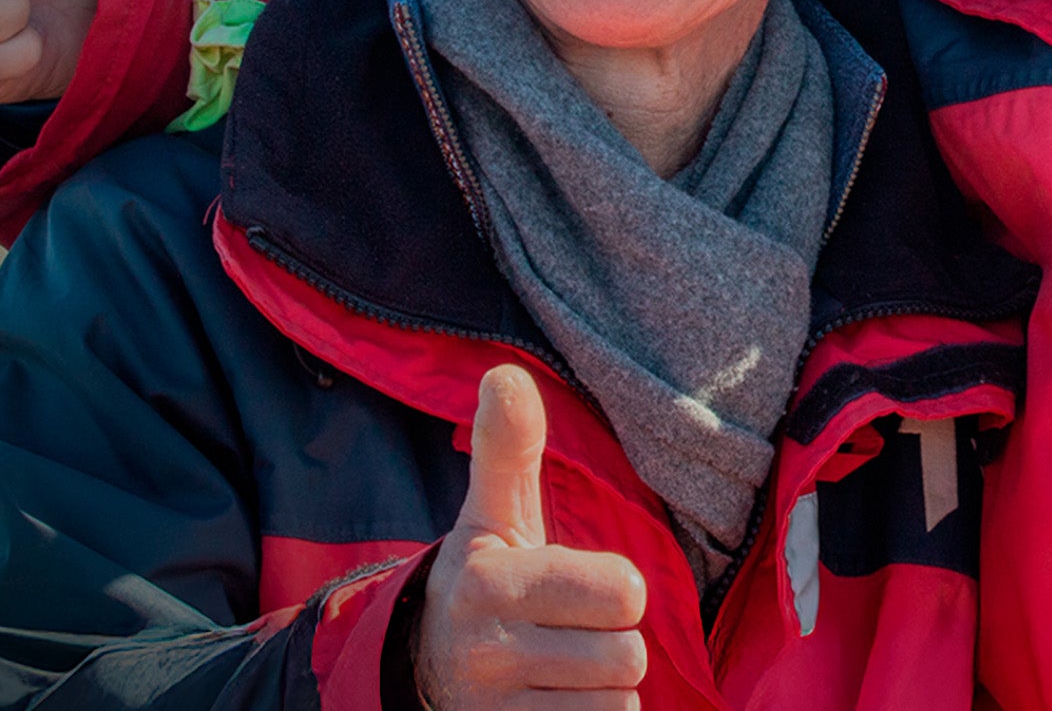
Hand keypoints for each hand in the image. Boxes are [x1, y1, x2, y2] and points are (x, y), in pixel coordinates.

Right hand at [415, 366, 648, 709]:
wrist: (423, 669)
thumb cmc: (485, 580)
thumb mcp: (493, 517)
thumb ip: (507, 449)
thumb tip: (505, 374)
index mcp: (493, 582)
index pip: (623, 592)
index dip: (617, 589)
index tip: (580, 586)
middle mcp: (488, 651)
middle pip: (627, 658)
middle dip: (611, 643)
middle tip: (572, 631)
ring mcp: (496, 709)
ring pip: (616, 705)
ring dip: (600, 690)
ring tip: (559, 669)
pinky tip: (554, 702)